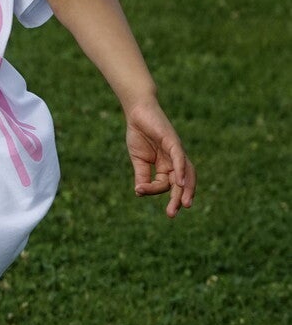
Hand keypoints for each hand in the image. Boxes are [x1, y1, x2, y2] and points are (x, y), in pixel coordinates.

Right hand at [124, 97, 193, 216]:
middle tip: (172, 214)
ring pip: (186, 174)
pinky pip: (180, 159)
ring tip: (184, 204)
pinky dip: (181, 171)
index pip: (163, 184)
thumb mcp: (138, 160)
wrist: (137, 111)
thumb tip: (140, 193)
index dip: (152, 190)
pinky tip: (179, 182)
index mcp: (167, 166)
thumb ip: (142, 176)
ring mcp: (176, 151)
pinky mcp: (173, 141)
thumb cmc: (139, 133)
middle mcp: (175, 161)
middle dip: (179, 200)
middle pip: (182, 184)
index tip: (139, 190)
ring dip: (186, 189)